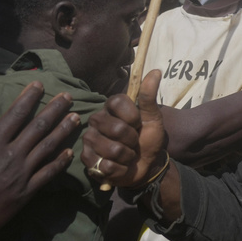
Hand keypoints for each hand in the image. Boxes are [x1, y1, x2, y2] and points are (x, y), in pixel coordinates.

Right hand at [0, 82, 76, 240]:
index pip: (15, 114)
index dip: (29, 97)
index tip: (40, 84)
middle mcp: (9, 157)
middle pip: (38, 127)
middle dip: (55, 109)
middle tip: (69, 96)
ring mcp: (20, 176)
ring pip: (48, 148)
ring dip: (64, 131)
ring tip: (76, 117)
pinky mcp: (25, 195)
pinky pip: (48, 175)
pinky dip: (60, 162)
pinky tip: (70, 153)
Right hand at [81, 70, 166, 188]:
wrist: (147, 164)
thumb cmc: (148, 138)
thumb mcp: (153, 117)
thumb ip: (149, 96)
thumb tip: (155, 71)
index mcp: (111, 107)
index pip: (118, 102)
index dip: (133, 116)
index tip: (138, 123)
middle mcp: (96, 120)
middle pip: (117, 129)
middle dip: (133, 140)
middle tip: (134, 142)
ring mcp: (89, 140)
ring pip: (113, 150)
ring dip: (127, 156)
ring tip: (127, 155)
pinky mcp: (86, 160)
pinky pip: (107, 166)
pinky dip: (121, 169)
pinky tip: (119, 166)